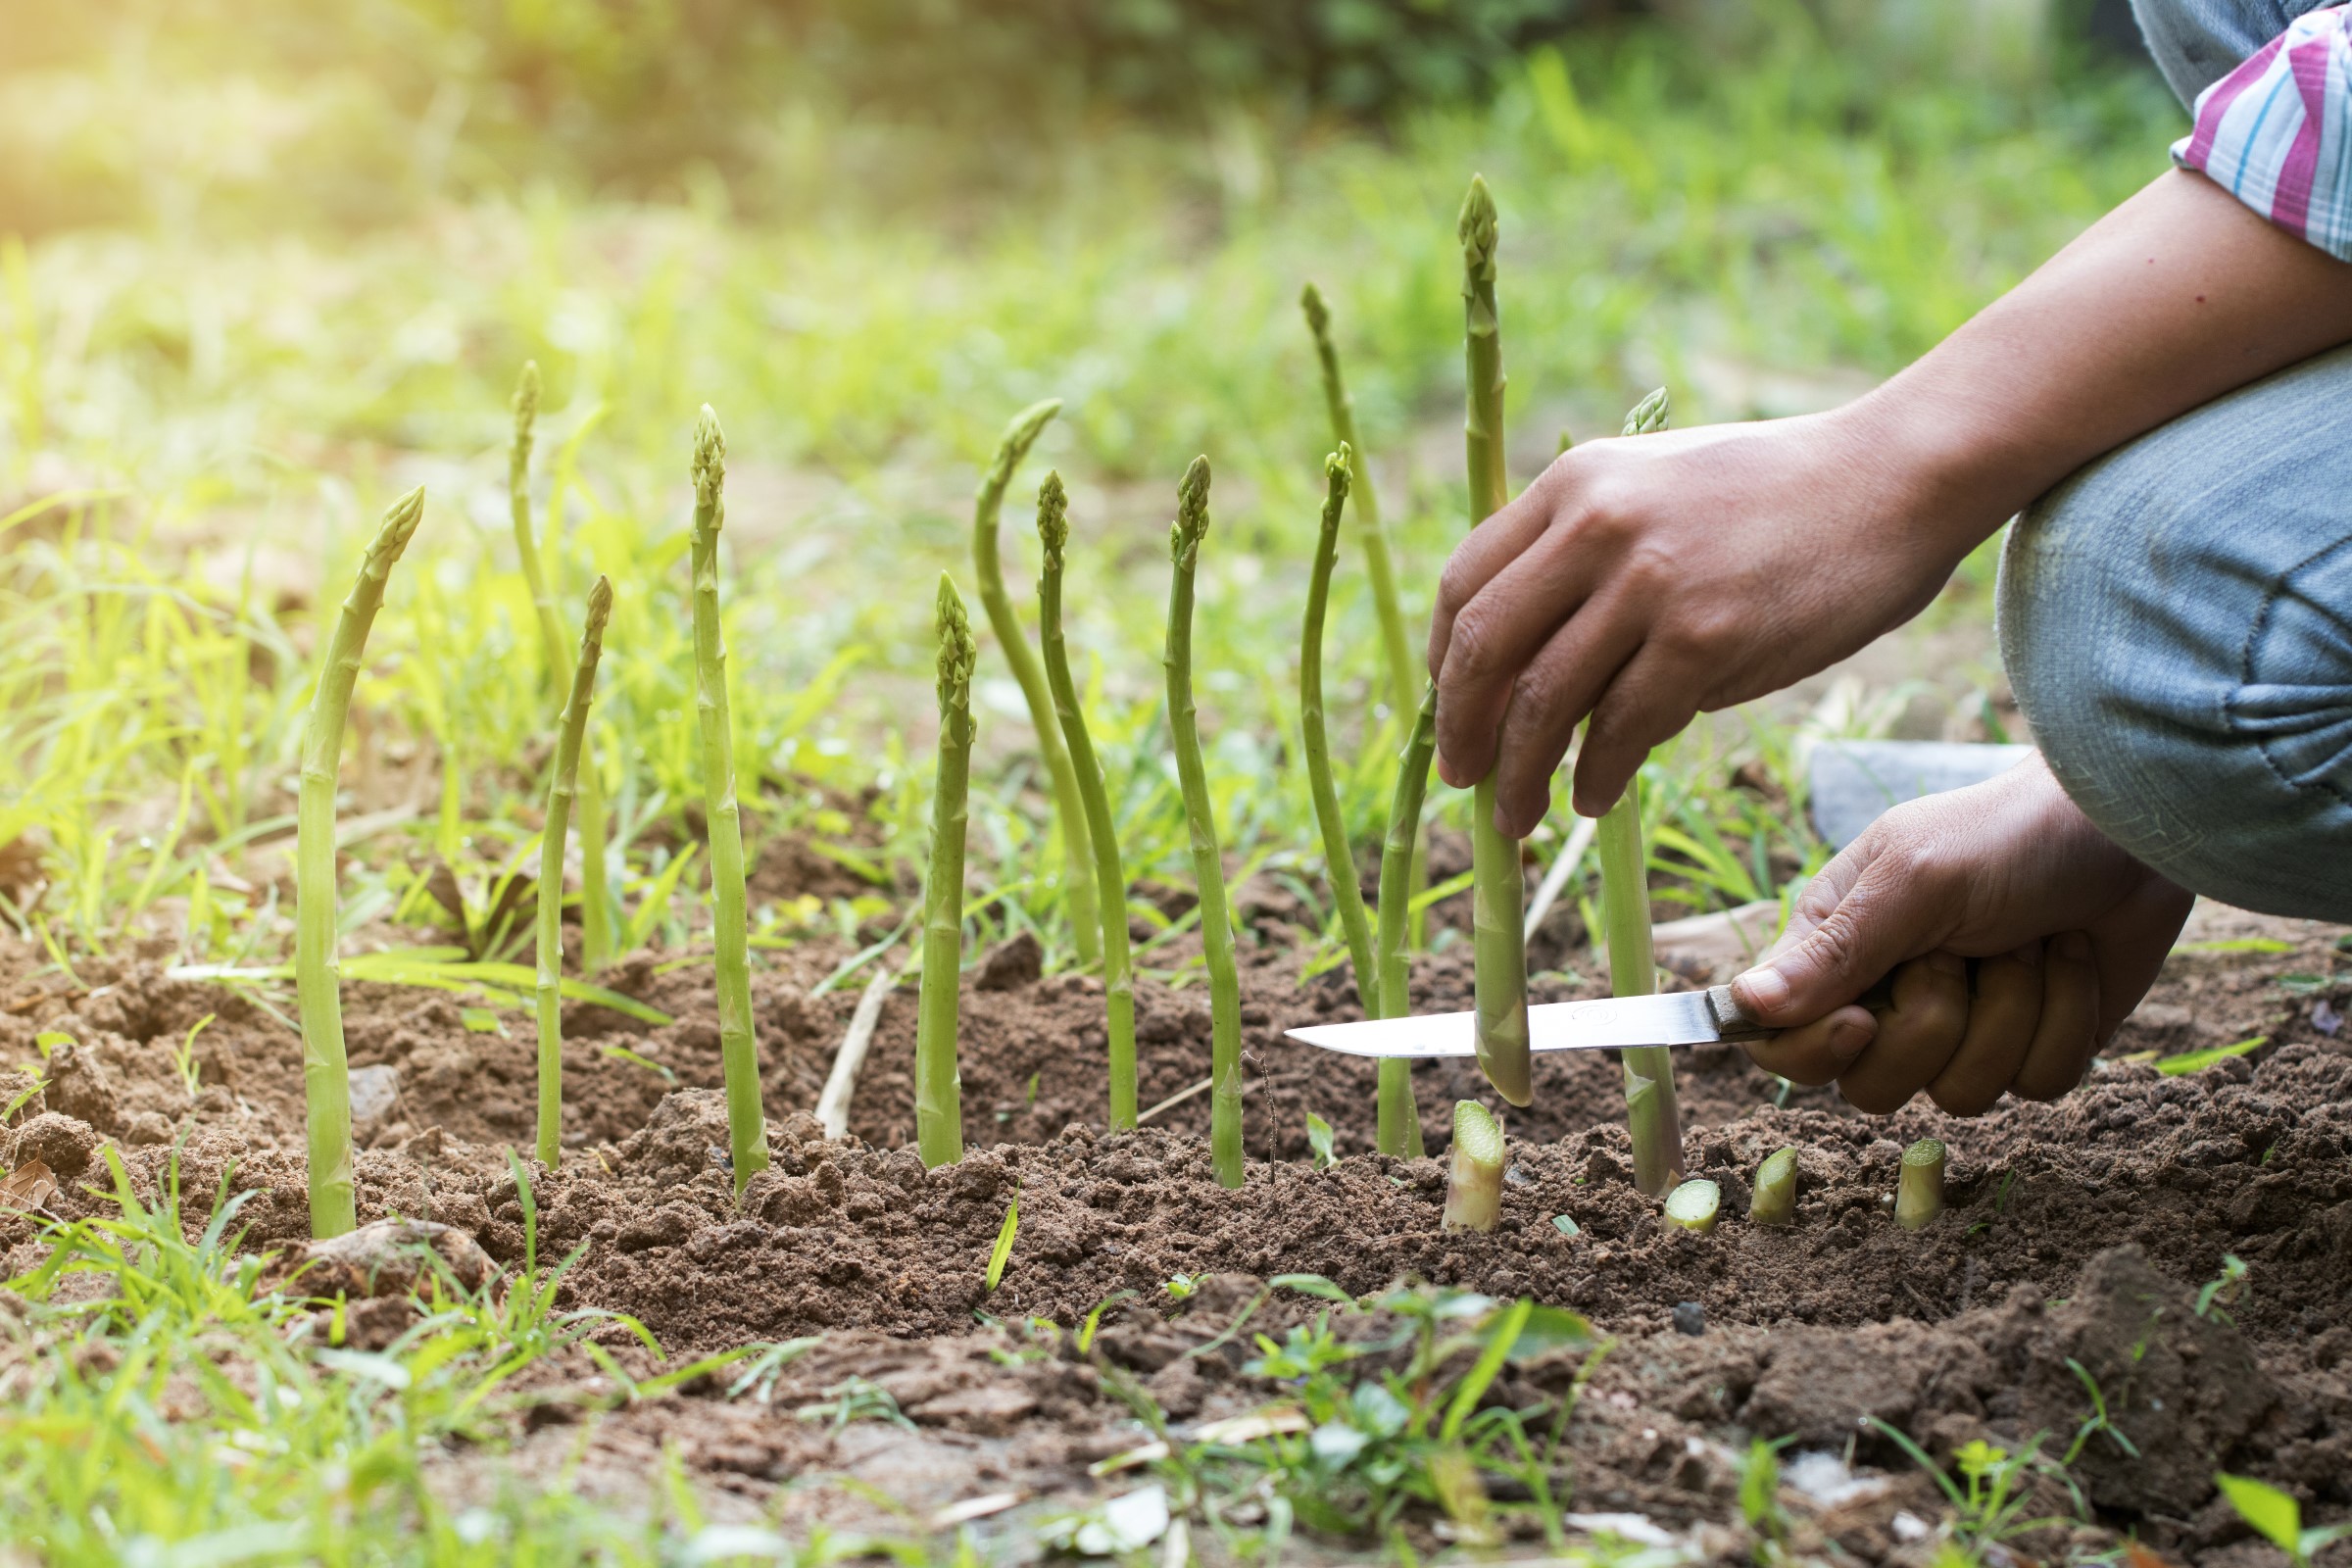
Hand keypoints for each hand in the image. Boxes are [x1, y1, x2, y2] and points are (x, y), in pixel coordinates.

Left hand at [1428, 408, 1986, 832]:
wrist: (1894, 478)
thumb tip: (1527, 652)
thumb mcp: (1656, 487)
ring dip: (1518, 774)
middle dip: (1459, 728)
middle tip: (1460, 778)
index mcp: (1574, 483)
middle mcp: (1597, 525)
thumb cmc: (1778, 494)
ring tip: (1517, 815)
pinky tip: (1593, 799)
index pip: (1464, 584)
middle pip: (1484, 649)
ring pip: (1542, 703)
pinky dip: (1594, 777)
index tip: (1448, 710)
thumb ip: (1587, 548)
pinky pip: (1619, 731)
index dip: (1444, 662)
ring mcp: (1649, 582)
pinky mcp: (1703, 639)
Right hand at [1732, 757, 2192, 1113]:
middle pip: (1869, 1087)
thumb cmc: (2006, 835)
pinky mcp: (2032, 1048)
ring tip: (2026, 945)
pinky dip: (2064, 1021)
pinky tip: (2069, 961)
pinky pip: (2035, 1085)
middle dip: (1932, 1027)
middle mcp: (1889, 999)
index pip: (1778, 1040)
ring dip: (2010, 1014)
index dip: (1811, 1050)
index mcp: (1836, 949)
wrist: (2125, 829)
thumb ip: (1834, 951)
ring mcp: (1964, 1031)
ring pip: (1960, 1095)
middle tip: (1961, 954)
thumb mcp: (1912, 881)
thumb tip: (1744, 1005)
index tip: (1861, 1021)